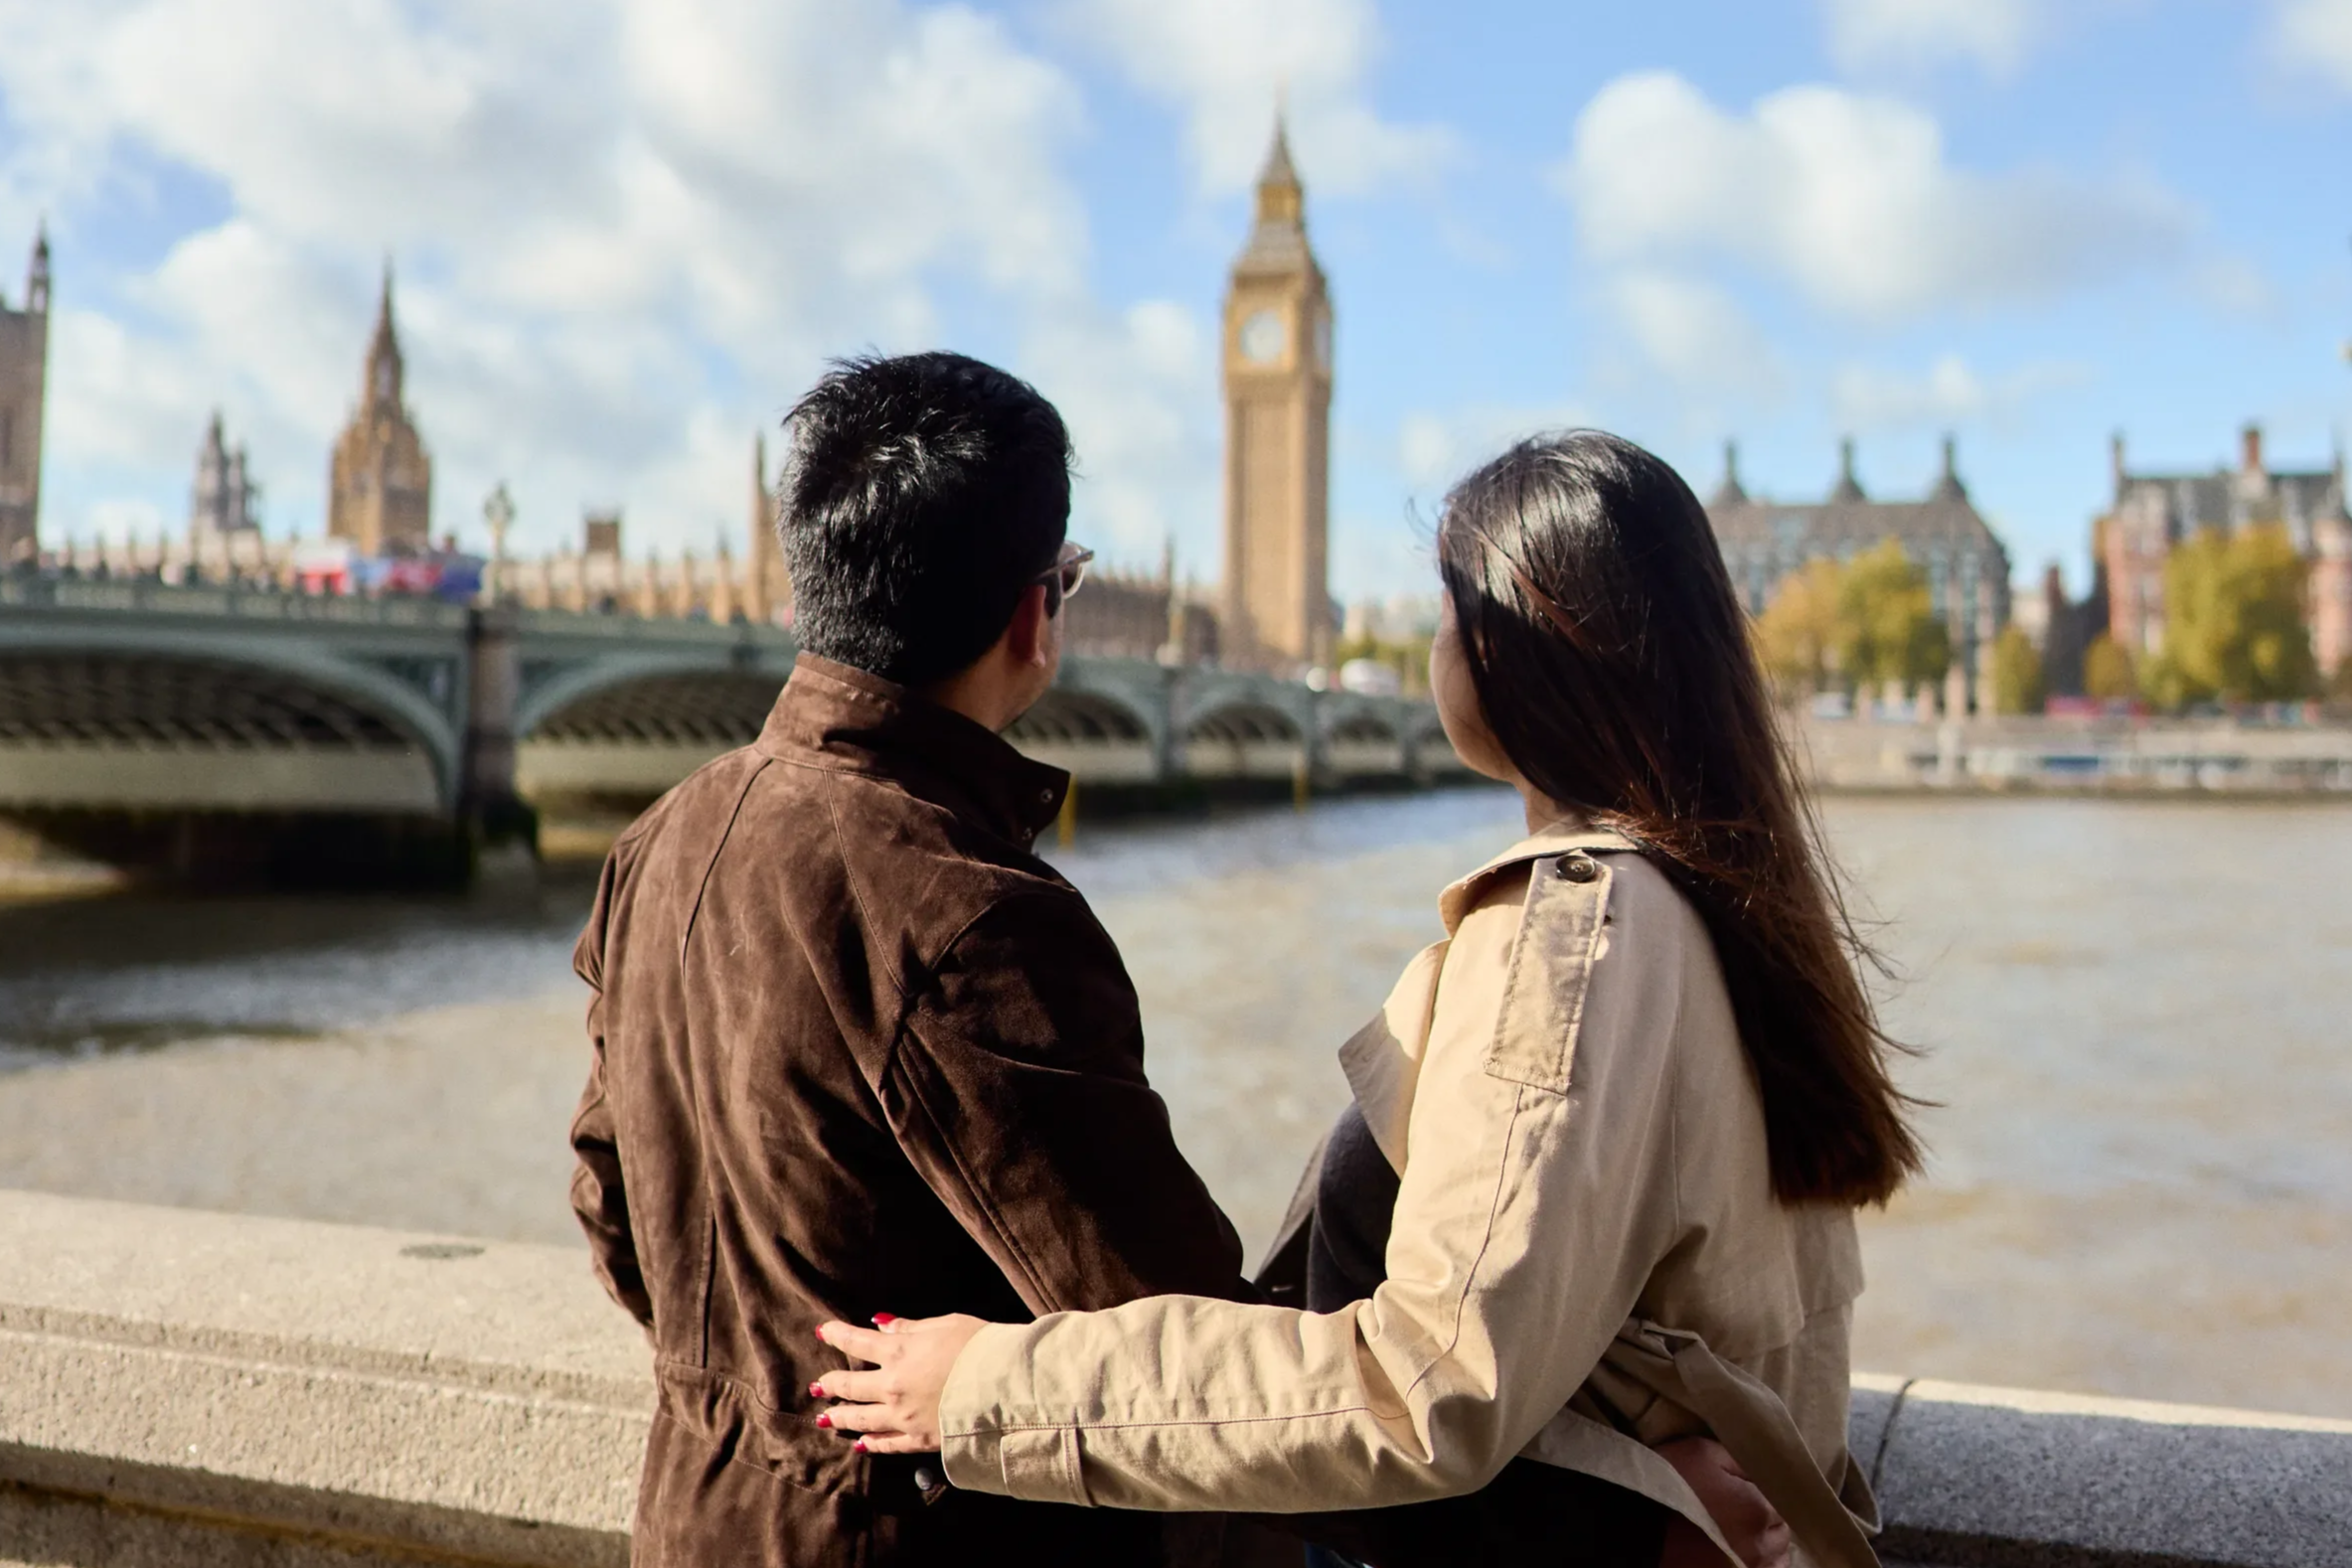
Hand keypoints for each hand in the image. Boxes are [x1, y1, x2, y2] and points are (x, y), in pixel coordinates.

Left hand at [811, 1313, 988, 1454]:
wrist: (1003, 1387)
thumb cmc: (979, 1347)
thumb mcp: (945, 1324)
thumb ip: (910, 1327)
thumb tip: (881, 1325)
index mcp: (899, 1351)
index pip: (856, 1341)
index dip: (836, 1334)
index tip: (822, 1331)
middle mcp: (893, 1385)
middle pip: (851, 1385)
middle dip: (830, 1384)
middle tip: (818, 1386)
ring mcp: (903, 1416)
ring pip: (861, 1418)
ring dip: (840, 1416)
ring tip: (825, 1418)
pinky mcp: (918, 1439)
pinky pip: (887, 1443)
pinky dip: (872, 1442)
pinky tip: (861, 1443)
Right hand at [1657, 1437, 1790, 1567]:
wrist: (1632, 1528)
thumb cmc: (1667, 1483)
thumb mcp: (1702, 1452)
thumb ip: (1738, 1460)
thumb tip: (1761, 1469)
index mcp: (1759, 1510)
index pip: (1783, 1503)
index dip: (1762, 1495)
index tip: (1743, 1491)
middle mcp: (1761, 1547)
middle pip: (1780, 1535)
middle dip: (1766, 1523)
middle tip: (1740, 1514)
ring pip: (1773, 1561)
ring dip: (1763, 1550)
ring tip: (1738, 1539)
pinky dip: (1752, 1565)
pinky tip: (1735, 1556)